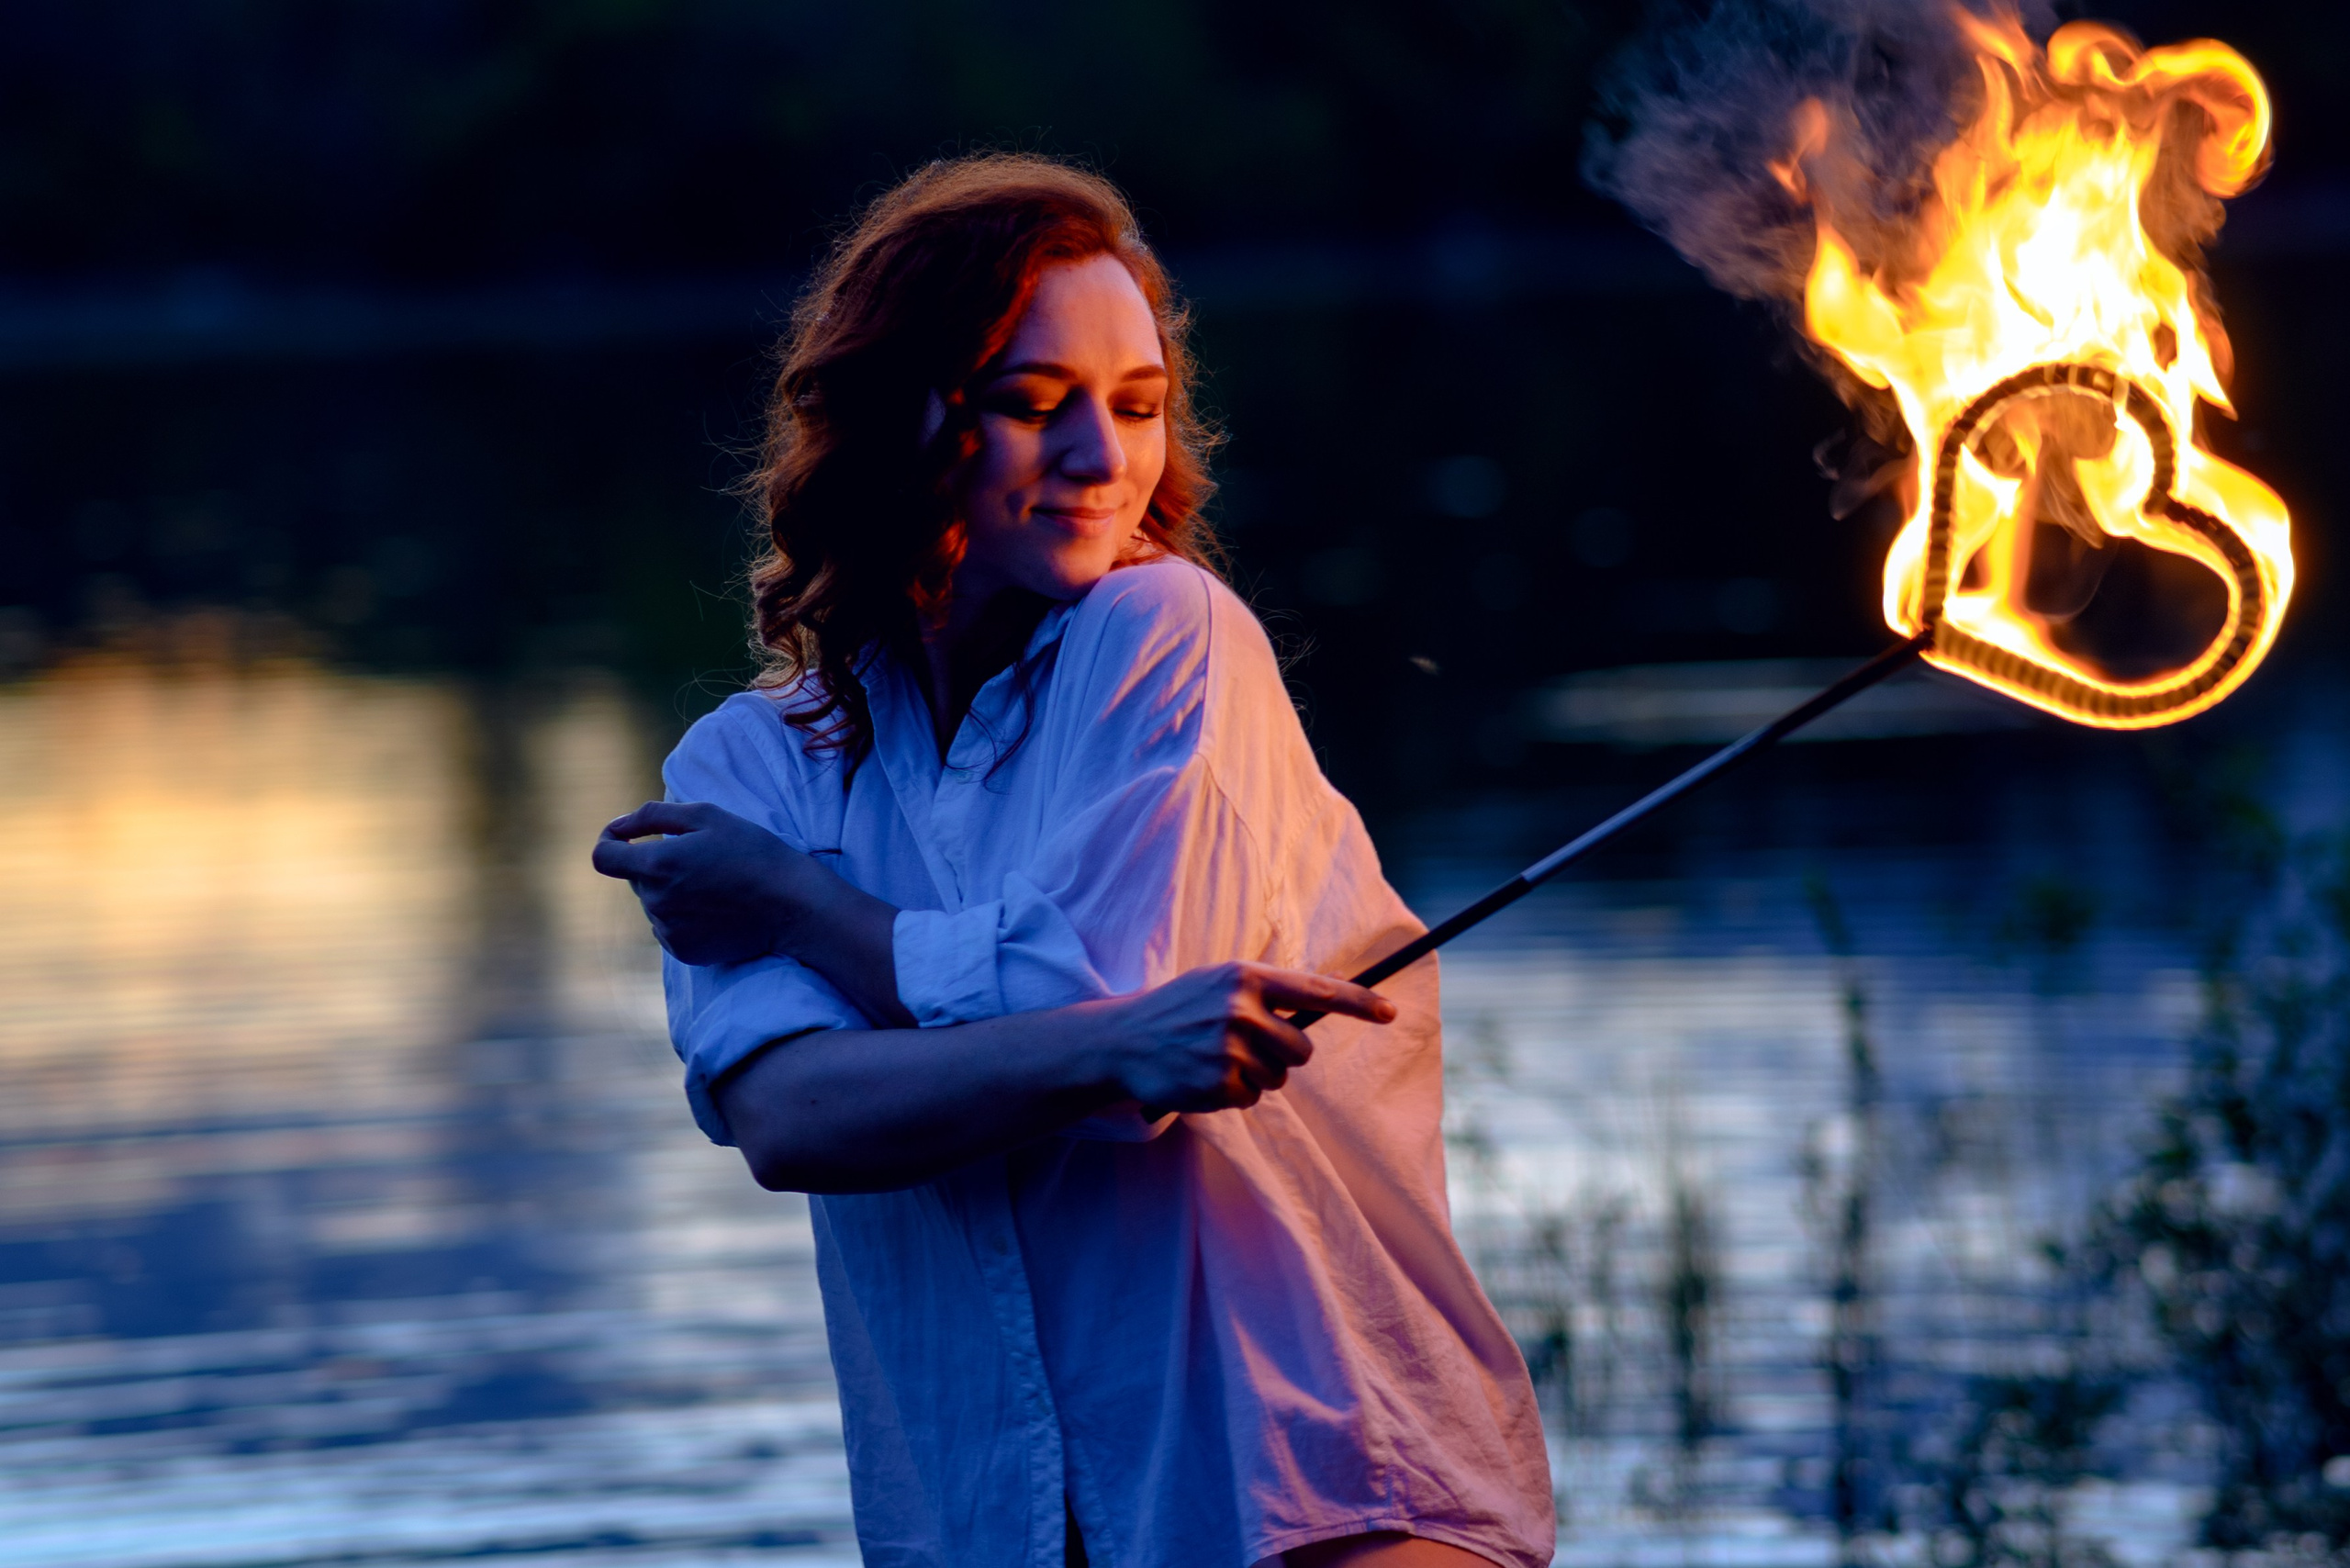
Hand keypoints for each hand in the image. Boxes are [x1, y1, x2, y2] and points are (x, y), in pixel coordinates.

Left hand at [591, 801, 812, 966]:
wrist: (791, 904)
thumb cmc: (752, 852)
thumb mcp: (707, 816)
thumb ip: (652, 816)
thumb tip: (617, 826)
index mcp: (657, 865)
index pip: (603, 858)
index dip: (609, 843)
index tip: (624, 838)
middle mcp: (656, 902)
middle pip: (634, 880)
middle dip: (654, 865)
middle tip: (699, 859)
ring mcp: (668, 930)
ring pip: (653, 904)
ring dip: (670, 891)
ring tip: (712, 885)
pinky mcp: (683, 951)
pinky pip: (667, 928)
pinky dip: (682, 916)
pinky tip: (715, 909)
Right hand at [1099, 961, 1396, 1113]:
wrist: (1120, 1040)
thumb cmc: (1178, 1009)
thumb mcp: (1220, 982)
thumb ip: (1269, 988)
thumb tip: (1331, 990)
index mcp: (1245, 976)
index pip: (1317, 991)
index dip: (1358, 1004)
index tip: (1390, 1013)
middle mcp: (1240, 1009)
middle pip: (1302, 1049)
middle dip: (1282, 1055)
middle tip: (1245, 1046)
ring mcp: (1229, 1048)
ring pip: (1277, 1078)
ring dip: (1254, 1076)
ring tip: (1215, 1059)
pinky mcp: (1217, 1082)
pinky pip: (1250, 1098)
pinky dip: (1232, 1094)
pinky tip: (1202, 1077)